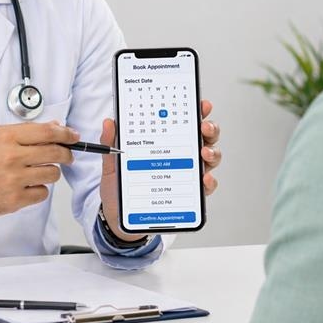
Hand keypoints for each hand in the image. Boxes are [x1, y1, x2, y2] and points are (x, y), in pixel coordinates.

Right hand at [0, 122, 76, 225]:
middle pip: (56, 153)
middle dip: (66, 154)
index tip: (73, 136)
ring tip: (39, 172)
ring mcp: (14, 180)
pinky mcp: (14, 200)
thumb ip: (26, 132)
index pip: (48, 132)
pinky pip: (42, 193)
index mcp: (8, 137)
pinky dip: (39, 190)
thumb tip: (55, 128)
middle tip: (67, 156)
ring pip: (52, 175)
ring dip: (51, 173)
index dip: (66, 134)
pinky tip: (27, 186)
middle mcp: (12, 157)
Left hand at [98, 99, 221, 240]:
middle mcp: (180, 155)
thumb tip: (109, 122)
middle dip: (209, 128)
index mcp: (164, 142)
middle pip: (203, 137)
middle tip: (204, 127)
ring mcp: (186, 173)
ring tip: (204, 152)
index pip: (183, 122)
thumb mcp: (112, 163)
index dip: (196, 111)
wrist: (118, 218)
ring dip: (213, 152)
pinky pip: (206, 186)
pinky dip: (209, 182)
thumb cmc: (118, 187)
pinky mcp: (189, 195)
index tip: (201, 104)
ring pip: (210, 158)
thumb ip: (110, 143)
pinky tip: (204, 178)